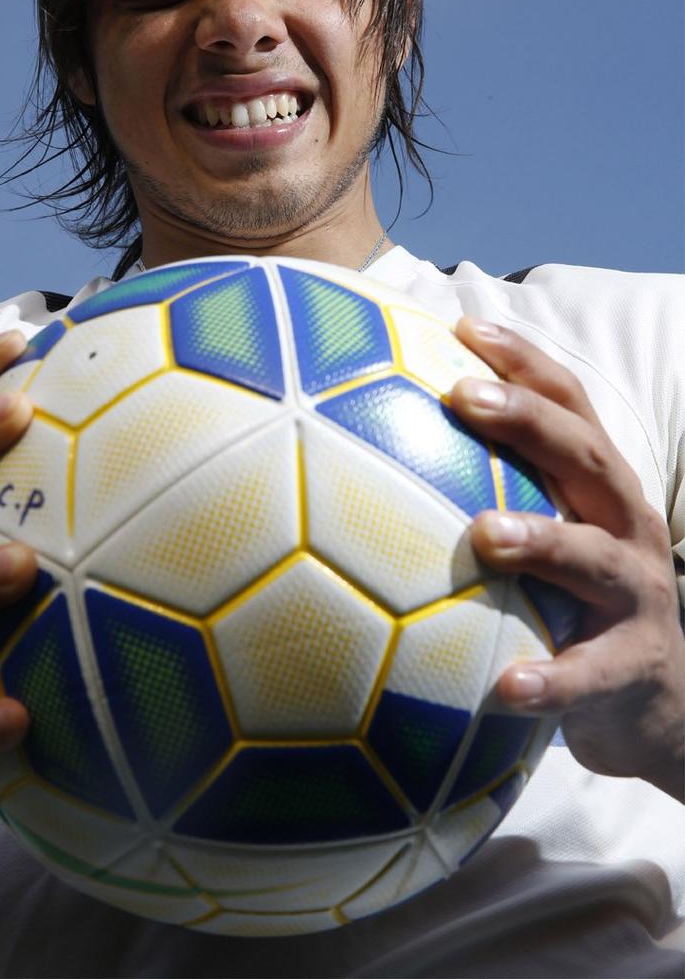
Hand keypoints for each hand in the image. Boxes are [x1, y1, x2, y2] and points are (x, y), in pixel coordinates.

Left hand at [450, 316, 683, 801]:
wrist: (658, 703)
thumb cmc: (574, 602)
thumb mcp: (549, 537)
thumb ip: (491, 491)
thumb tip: (375, 447)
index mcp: (598, 487)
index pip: (570, 406)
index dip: (525, 361)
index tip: (464, 328)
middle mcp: (624, 526)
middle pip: (588, 456)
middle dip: (530, 420)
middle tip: (465, 396)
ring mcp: (636, 595)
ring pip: (595, 557)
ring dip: (543, 540)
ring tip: (485, 532)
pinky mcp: (632, 667)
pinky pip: (589, 674)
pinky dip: (551, 679)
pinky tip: (504, 685)